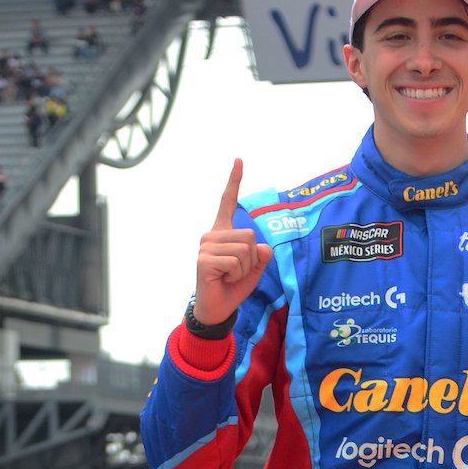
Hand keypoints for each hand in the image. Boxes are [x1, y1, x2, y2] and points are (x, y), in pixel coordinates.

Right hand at [193, 158, 273, 325]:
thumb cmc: (234, 286)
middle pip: (250, 236)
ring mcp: (206, 246)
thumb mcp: (254, 268)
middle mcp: (212, 235)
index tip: (239, 160)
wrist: (218, 308)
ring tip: (229, 275)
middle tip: (236, 271)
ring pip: (245, 250)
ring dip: (244, 268)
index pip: (228, 202)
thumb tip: (263, 247)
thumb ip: (262, 254)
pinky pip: (236, 261)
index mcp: (223, 232)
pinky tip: (223, 279)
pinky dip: (237, 274)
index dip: (234, 181)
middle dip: (252, 258)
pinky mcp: (204, 259)